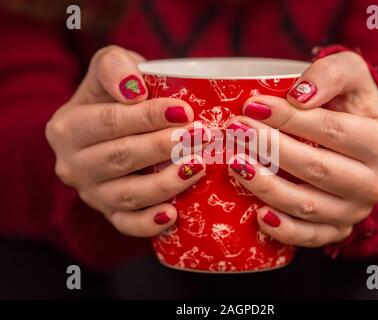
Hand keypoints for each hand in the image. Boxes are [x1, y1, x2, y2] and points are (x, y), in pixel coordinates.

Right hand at [46, 46, 205, 236]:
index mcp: (67, 128)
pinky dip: (149, 223)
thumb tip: (134, 89)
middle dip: (163, 148)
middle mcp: (73, 165)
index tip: (184, 111)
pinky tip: (174, 214)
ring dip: (166, 182)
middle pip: (121, 158)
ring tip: (199, 166)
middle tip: (200, 136)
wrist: (109, 127)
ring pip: (128, 194)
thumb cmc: (115, 94)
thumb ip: (114, 66)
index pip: (109, 122)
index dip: (147, 117)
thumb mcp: (109, 66)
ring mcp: (91, 193)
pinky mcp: (109, 213)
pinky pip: (127, 224)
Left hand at [228, 51, 377, 246]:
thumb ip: (332, 73)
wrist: (360, 146)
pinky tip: (257, 214)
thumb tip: (299, 96)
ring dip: (267, 186)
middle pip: (317, 169)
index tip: (252, 106)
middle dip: (271, 149)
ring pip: (307, 205)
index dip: (289, 119)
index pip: (332, 131)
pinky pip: (309, 236)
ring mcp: (356, 212)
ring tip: (236, 163)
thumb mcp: (352, 75)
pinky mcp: (337, 230)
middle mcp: (377, 184)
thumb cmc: (350, 107)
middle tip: (237, 132)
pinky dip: (283, 229)